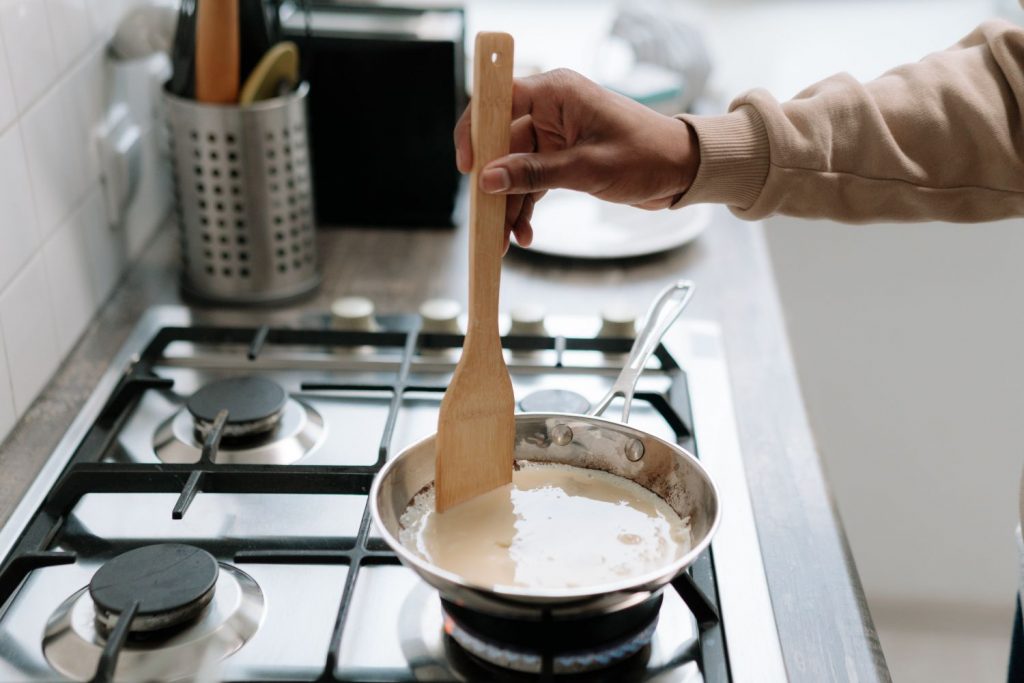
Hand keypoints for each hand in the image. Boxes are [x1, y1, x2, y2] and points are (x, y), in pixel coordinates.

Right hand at [454, 68, 699, 251]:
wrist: (681, 170)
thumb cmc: (646, 156)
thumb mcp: (587, 168)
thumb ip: (535, 173)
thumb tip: (489, 180)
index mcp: (557, 92)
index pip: (498, 100)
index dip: (476, 132)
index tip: (468, 168)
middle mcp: (551, 108)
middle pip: (502, 144)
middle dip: (494, 185)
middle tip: (487, 221)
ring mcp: (555, 134)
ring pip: (514, 169)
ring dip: (509, 204)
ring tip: (506, 240)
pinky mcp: (562, 157)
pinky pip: (531, 181)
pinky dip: (526, 206)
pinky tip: (524, 233)